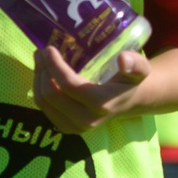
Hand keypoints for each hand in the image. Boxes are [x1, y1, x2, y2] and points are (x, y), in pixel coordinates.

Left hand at [34, 46, 151, 134]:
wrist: (127, 102)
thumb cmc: (130, 81)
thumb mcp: (140, 69)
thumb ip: (136, 63)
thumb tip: (123, 59)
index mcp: (101, 104)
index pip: (68, 84)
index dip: (54, 65)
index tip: (49, 48)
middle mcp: (86, 120)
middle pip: (51, 93)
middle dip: (42, 69)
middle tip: (41, 51)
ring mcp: (74, 127)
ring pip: (43, 101)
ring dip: (37, 78)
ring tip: (40, 60)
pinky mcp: (65, 128)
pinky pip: (43, 108)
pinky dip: (39, 89)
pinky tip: (43, 74)